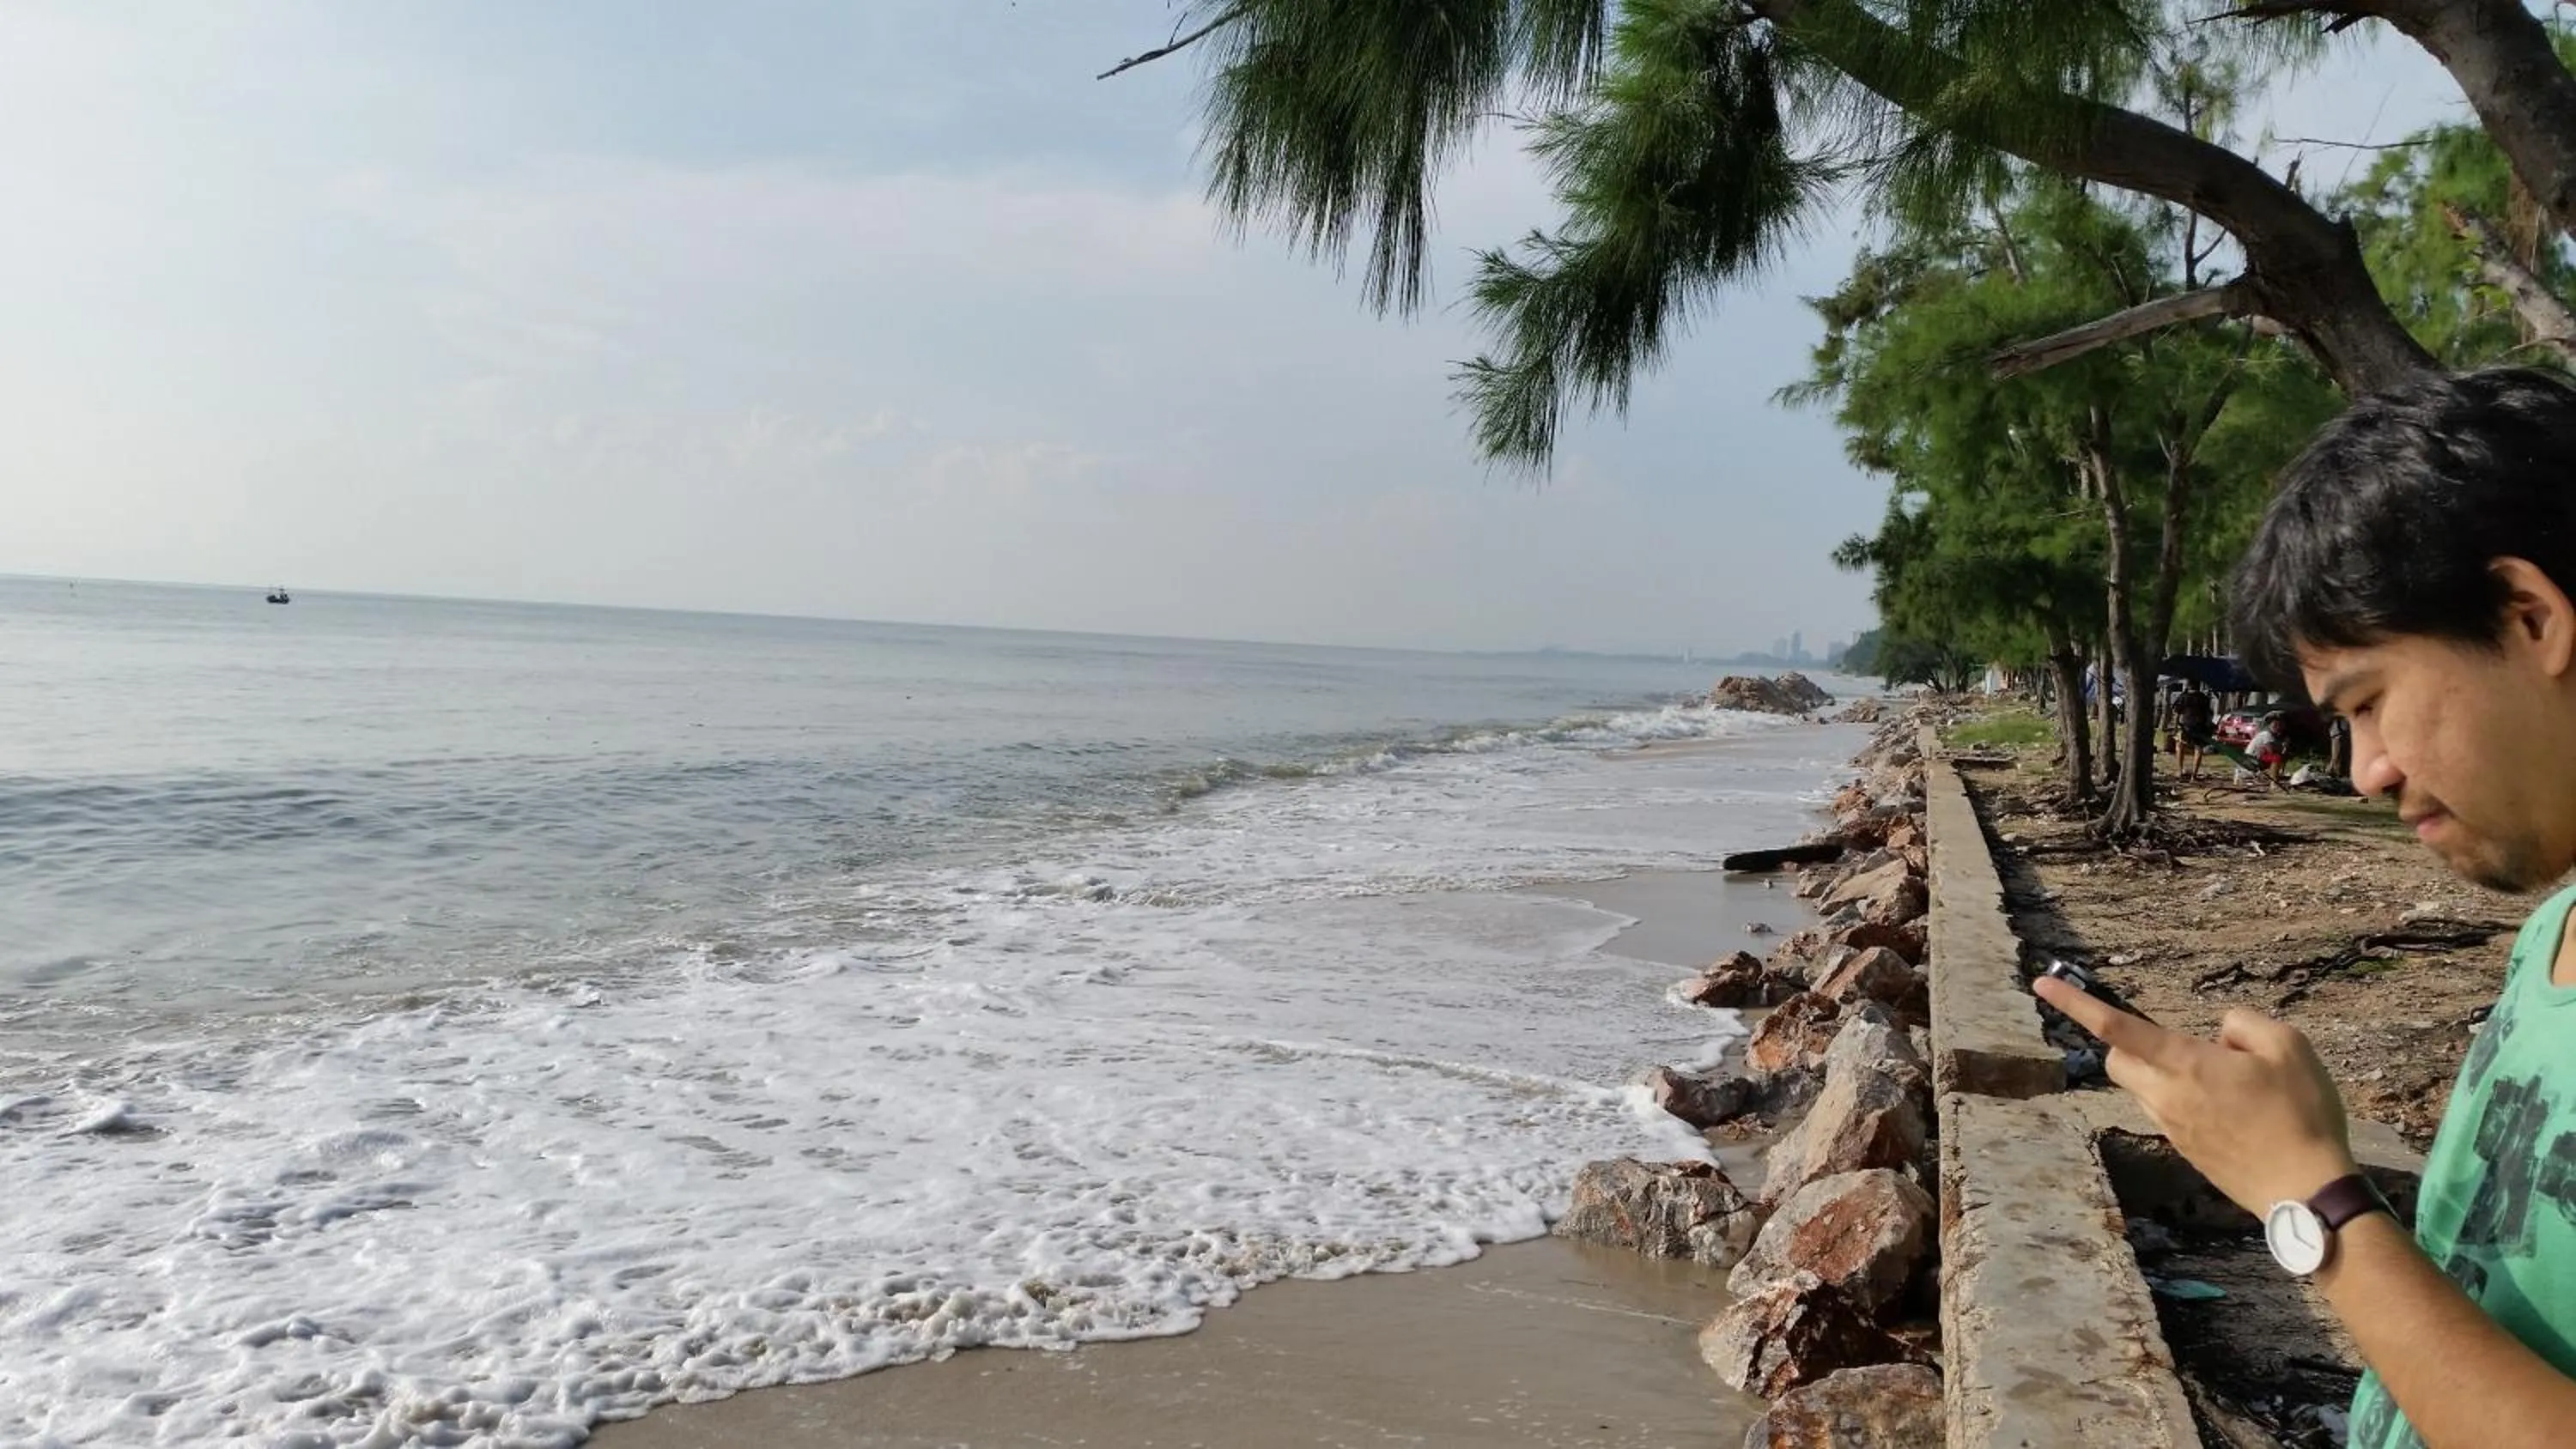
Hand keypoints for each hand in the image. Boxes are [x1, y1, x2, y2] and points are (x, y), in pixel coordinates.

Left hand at [2034, 975, 2357, 1215]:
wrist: (2307, 1191)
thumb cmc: (2302, 1113)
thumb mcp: (2289, 1046)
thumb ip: (2244, 1025)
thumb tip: (2218, 1034)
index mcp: (2184, 1065)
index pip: (2116, 1027)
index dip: (2075, 1003)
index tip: (2041, 982)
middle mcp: (2165, 1097)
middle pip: (2116, 1061)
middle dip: (2128, 1044)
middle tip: (2174, 1043)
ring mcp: (2172, 1128)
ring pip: (2140, 1090)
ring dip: (2158, 1074)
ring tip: (2221, 1080)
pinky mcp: (2186, 1152)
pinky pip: (2164, 1114)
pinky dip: (2179, 1100)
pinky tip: (2227, 1109)